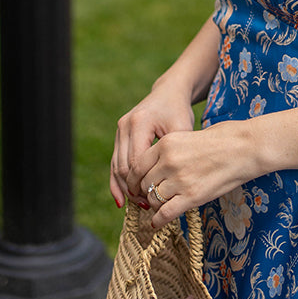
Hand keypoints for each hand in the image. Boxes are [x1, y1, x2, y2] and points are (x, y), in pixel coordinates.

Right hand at [110, 78, 195, 207]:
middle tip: (147, 205)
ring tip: (138, 204)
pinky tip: (122, 200)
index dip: (144, 183)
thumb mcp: (182, 129)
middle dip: (133, 189)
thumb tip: (172, 183)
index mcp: (139, 123)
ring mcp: (119, 130)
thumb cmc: (179, 111)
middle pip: (123, 166)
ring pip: (116, 166)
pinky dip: (118, 181)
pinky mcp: (119, 135)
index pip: (136, 161)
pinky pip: (115, 162)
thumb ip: (174, 152)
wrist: (168, 93)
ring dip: (125, 188)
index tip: (156, 198)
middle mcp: (124, 126)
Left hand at [127, 120, 255, 228]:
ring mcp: (180, 180)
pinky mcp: (192, 197)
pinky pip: (165, 213)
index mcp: (166, 143)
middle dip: (145, 192)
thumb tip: (157, 167)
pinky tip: (157, 223)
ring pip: (153, 199)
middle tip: (148, 198)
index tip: (137, 185)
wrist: (246, 148)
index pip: (137, 166)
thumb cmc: (223, 139)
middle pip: (144, 183)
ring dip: (155, 205)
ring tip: (160, 206)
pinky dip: (158, 220)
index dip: (134, 179)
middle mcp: (168, 161)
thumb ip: (170, 151)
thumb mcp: (188, 136)